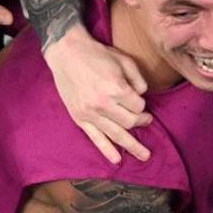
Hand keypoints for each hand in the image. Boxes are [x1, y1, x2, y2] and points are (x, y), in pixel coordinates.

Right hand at [43, 28, 152, 163]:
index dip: (142, 104)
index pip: (138, 105)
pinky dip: (107, 150)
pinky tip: (117, 160)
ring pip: (116, 134)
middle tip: (146, 119)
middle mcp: (103, 104)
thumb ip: (138, 79)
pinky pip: (95, 138)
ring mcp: (90, 113)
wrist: (66, 53)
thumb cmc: (97, 55)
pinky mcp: (79, 118)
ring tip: (145, 155)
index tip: (139, 99)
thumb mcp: (124, 60)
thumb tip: (143, 95)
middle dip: (141, 121)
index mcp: (116, 88)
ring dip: (133, 146)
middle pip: (130, 122)